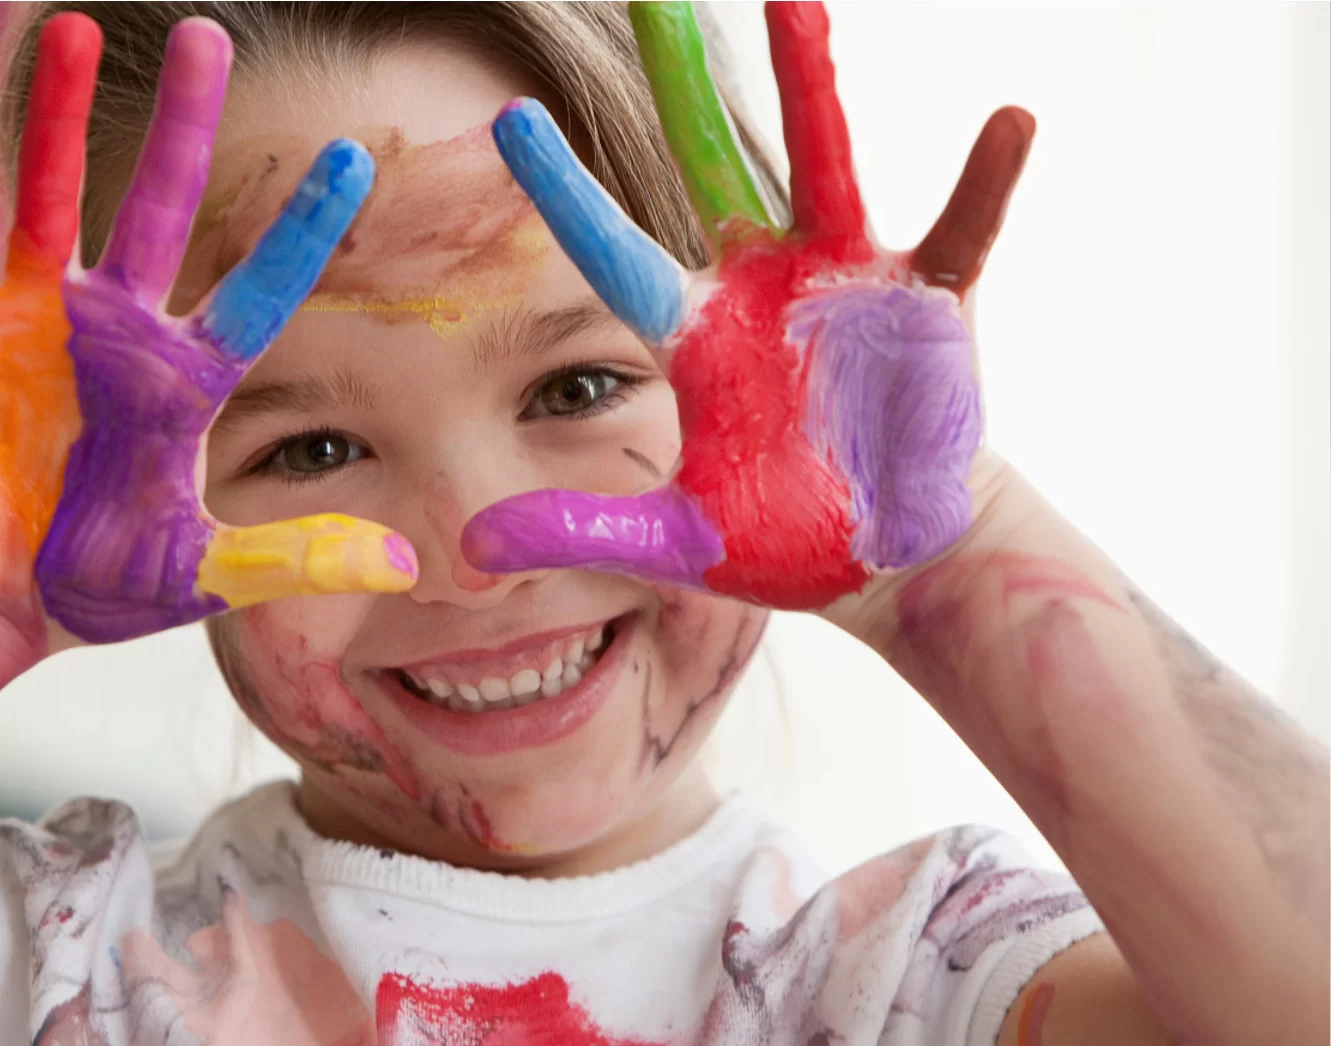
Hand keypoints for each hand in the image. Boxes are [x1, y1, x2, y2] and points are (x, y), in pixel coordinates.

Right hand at [0, 15, 415, 643]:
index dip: (300, 231)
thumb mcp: (204, 573)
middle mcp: (113, 330)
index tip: (356, 157)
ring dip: (55, 122)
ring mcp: (30, 326)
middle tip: (208, 38)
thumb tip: (405, 560)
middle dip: (185, 129)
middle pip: (159, 211)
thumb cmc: (96, 576)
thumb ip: (295, 557)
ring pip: (46, 203)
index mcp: (179, 379)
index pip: (256, 292)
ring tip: (69, 33)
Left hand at [461, 1, 1032, 609]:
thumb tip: (473, 545)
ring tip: (795, 2)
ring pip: (825, 164)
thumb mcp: (674, 536)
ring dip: (811, 87)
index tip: (506, 119)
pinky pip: (961, 231)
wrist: (885, 553)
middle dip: (681, 83)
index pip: (611, 249)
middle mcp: (759, 282)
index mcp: (691, 331)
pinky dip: (986, 182)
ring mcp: (843, 279)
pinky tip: (1010, 123)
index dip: (562, 191)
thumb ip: (583, 528)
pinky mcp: (927, 301)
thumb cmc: (776, 533)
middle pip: (709, 162)